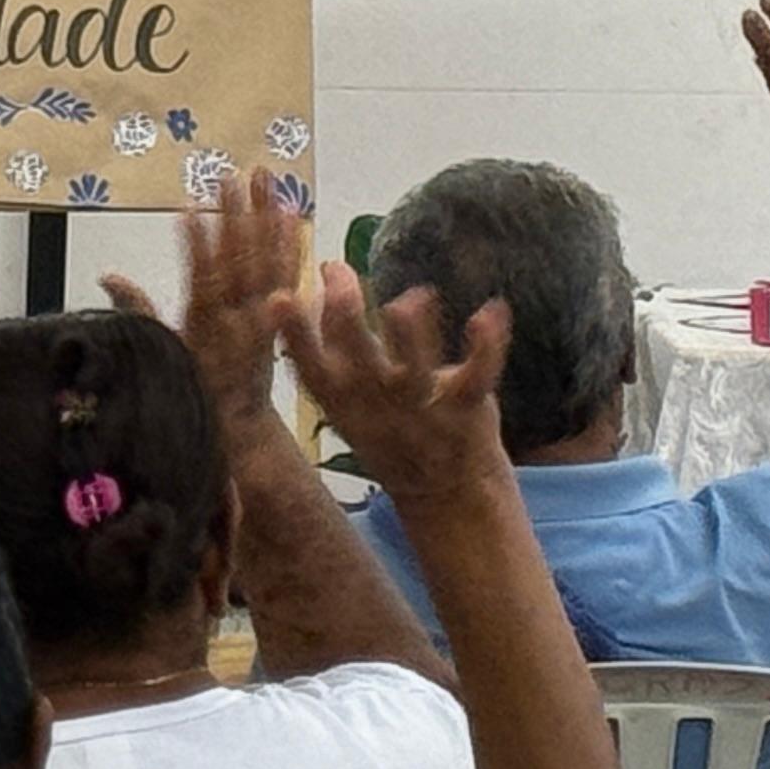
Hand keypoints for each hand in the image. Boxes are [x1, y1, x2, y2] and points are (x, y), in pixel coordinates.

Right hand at [105, 170, 305, 435]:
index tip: (188, 208)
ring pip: (267, 263)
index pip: (200, 280)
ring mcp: (263, 316)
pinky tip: (290, 215)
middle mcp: (237, 319)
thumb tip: (108, 274)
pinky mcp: (281, 316)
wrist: (239, 426)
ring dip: (266, 219)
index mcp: (204, 327)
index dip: (195, 245)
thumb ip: (137, 310)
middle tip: (229, 177)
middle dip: (234, 217)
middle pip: (238, 263)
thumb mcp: (160, 352)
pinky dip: (290, 244)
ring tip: (265, 179)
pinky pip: (288, 276)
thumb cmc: (193, 388)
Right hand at [269, 259, 510, 506]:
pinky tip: (491, 309)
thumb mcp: (350, 399)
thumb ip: (337, 342)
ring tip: (417, 295)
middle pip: (358, 362)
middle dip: (346, 318)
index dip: (293, 335)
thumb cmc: (392, 431)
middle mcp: (380, 406)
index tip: (279, 297)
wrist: (447, 494)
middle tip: (339, 274)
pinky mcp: (468, 407)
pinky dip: (487, 343)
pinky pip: (478, 373)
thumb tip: (323, 275)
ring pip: (414, 372)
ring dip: (413, 333)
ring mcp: (424, 409)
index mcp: (345, 403)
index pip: (311, 369)